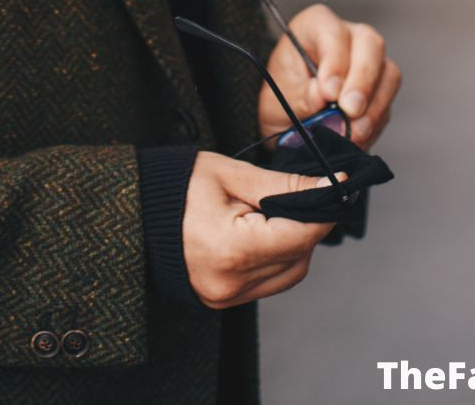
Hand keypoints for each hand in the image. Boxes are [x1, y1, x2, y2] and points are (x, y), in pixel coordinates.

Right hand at [182, 150, 343, 308]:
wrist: (138, 211)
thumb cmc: (181, 185)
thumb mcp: (234, 175)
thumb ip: (285, 185)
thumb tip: (331, 185)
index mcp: (231, 249)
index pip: (301, 236)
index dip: (325, 209)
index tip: (337, 184)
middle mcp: (229, 283)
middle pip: (299, 257)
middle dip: (309, 224)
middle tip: (301, 192)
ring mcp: (223, 296)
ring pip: (289, 273)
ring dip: (295, 243)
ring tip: (275, 211)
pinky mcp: (221, 299)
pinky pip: (268, 281)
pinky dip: (277, 257)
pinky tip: (262, 230)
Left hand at [258, 6, 400, 147]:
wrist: (289, 121)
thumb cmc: (280, 97)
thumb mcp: (278, 97)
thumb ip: (300, 95)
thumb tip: (321, 96)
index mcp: (316, 25)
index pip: (333, 33)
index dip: (335, 61)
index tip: (329, 92)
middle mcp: (349, 37)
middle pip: (371, 45)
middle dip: (363, 81)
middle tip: (350, 110)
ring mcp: (369, 62)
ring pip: (389, 73)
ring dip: (374, 105)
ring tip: (354, 131)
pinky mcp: (380, 89)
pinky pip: (387, 102)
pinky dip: (375, 122)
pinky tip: (358, 137)